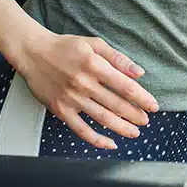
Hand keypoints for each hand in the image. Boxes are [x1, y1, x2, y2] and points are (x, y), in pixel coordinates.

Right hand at [16, 30, 159, 148]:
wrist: (33, 53)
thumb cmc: (64, 47)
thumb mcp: (93, 43)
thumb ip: (117, 58)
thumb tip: (138, 72)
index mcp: (94, 65)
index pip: (125, 85)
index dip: (142, 98)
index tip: (153, 105)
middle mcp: (84, 83)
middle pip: (116, 104)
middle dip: (135, 115)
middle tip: (146, 121)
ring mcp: (71, 98)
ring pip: (102, 118)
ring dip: (121, 128)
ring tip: (135, 132)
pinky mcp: (60, 109)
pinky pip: (81, 129)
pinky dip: (96, 139)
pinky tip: (110, 143)